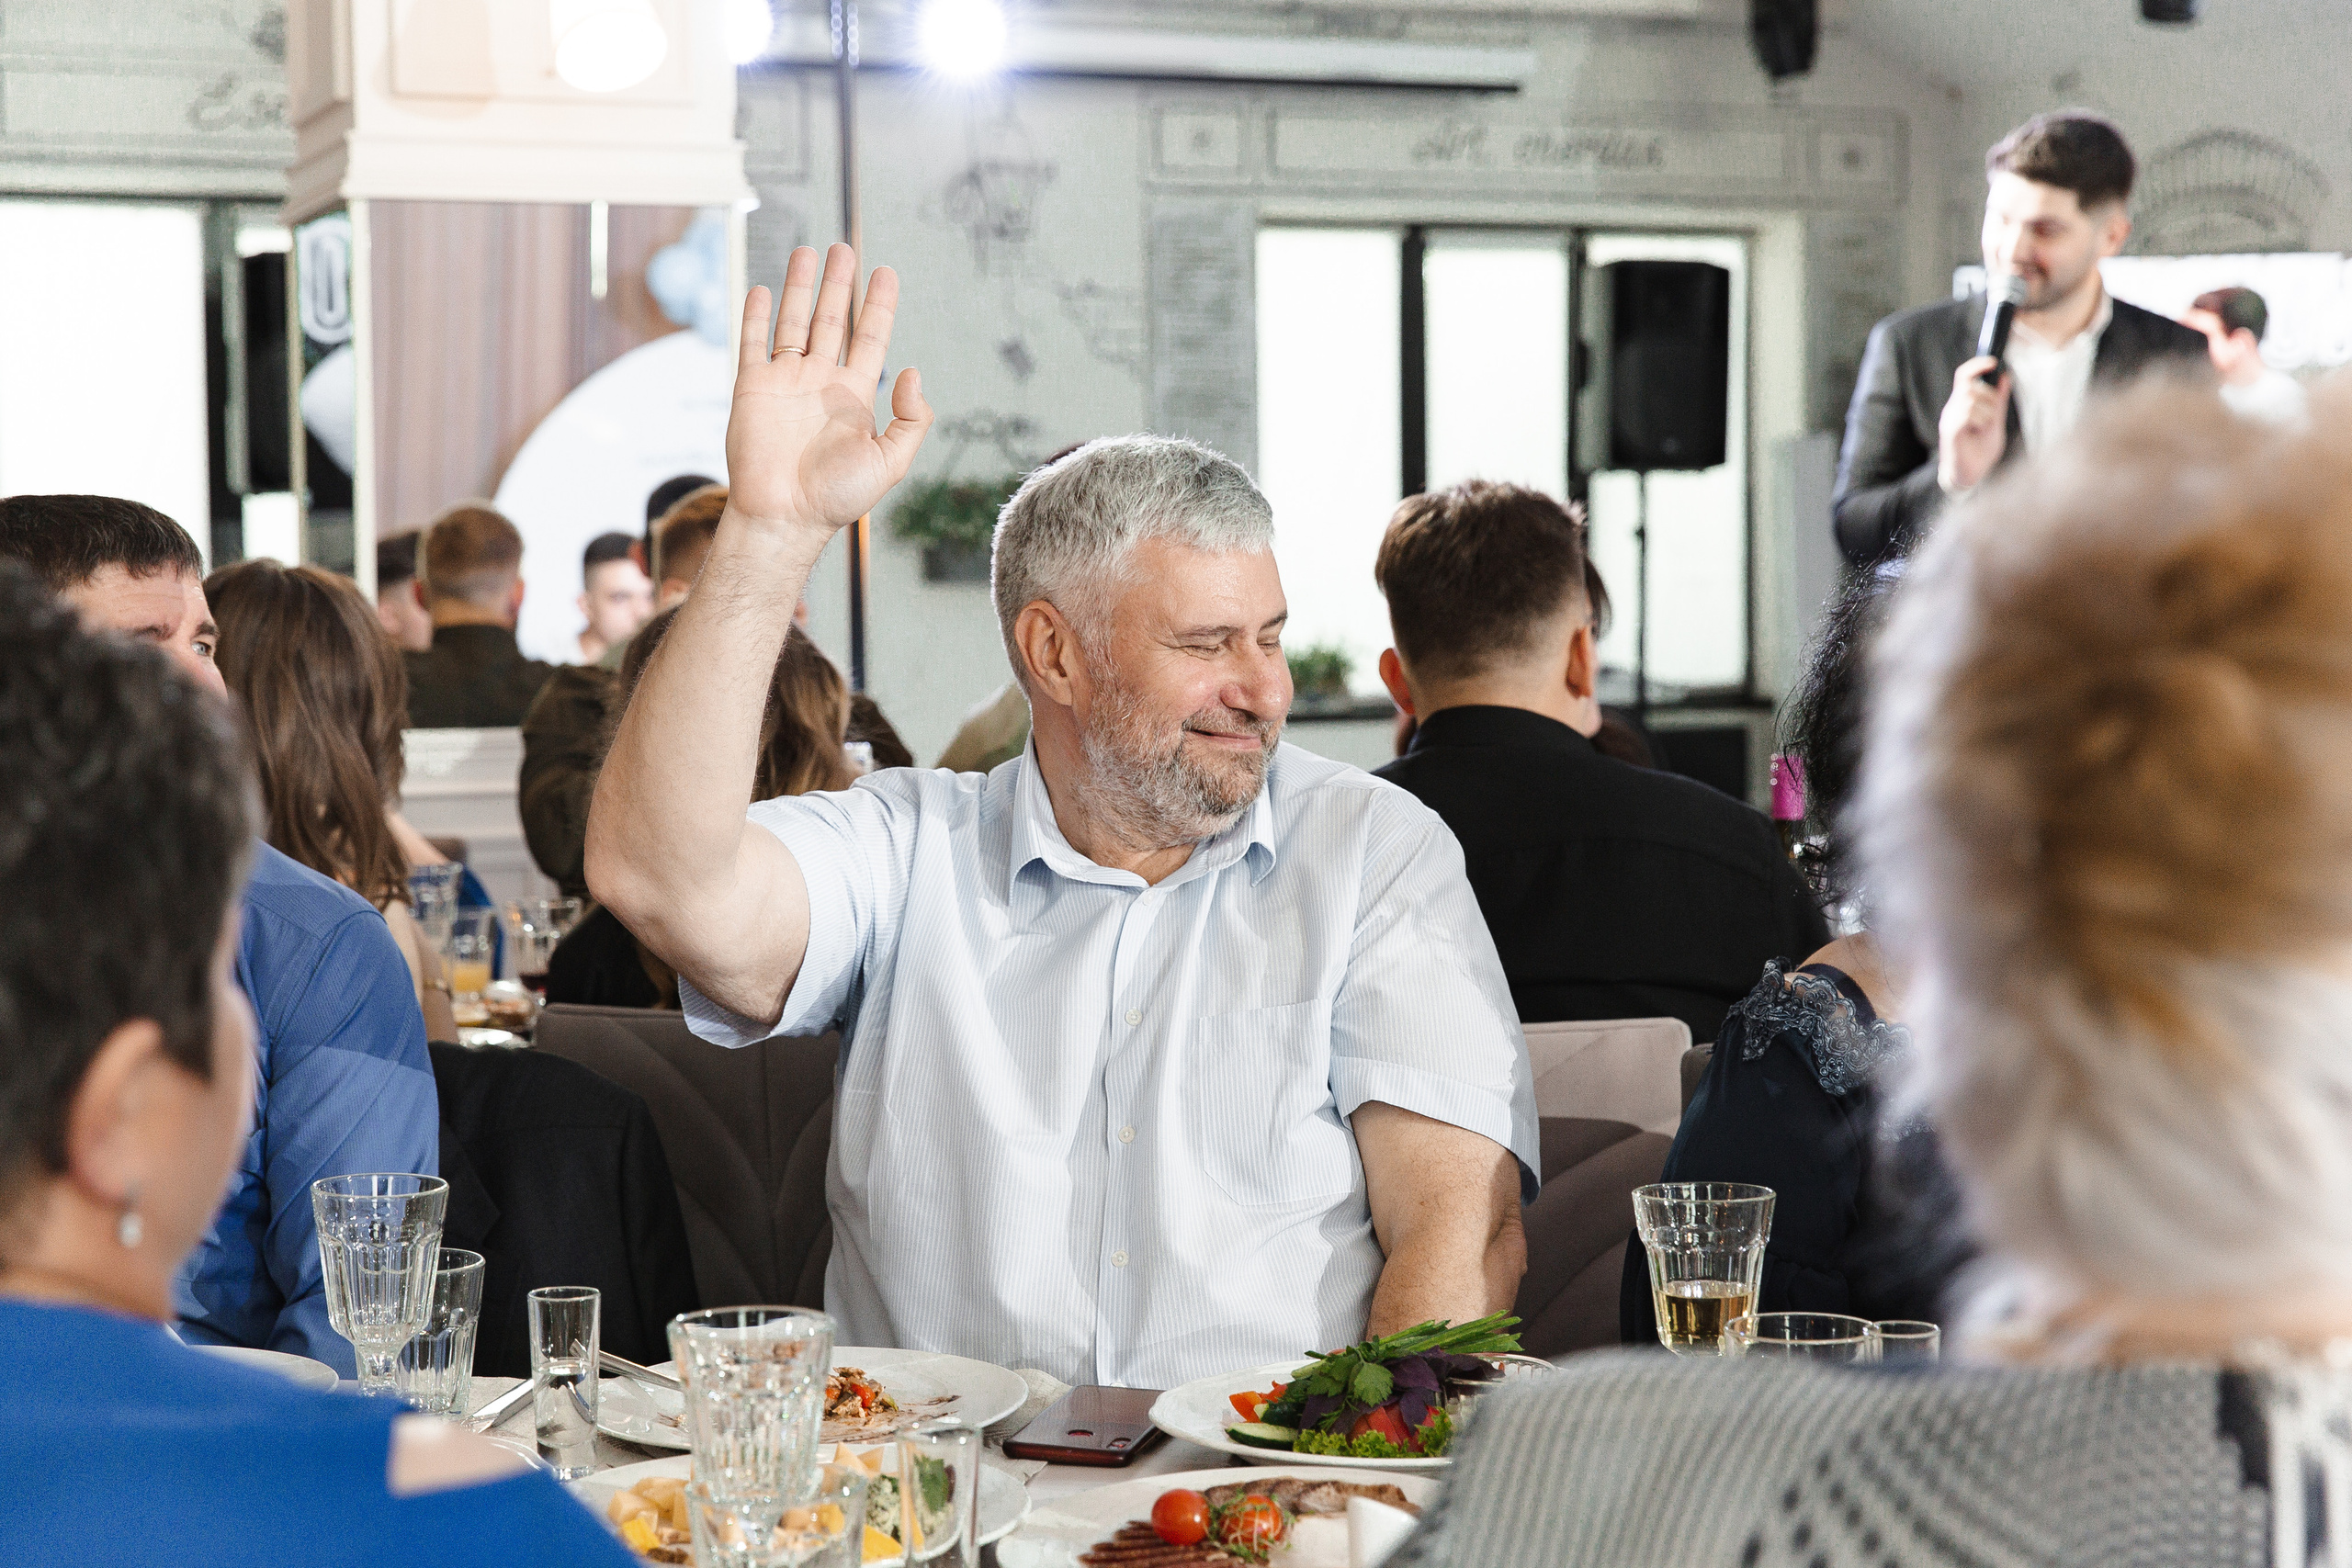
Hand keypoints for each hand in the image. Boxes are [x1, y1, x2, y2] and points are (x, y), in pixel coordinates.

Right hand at [725, 244, 932, 537]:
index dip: (878, 305)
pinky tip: (765, 289)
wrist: (785, 515)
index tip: (886, 272)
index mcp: (854, 396)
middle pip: (831, 320)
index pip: (870, 338)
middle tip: (844, 248)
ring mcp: (785, 382)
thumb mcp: (891, 461)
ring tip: (808, 251)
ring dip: (800, 287)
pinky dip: (757, 315)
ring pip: (794, 321)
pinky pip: (754, 342)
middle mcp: (820, 383)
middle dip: (838, 284)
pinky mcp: (752, 387)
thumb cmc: (838, 496)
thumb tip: (912, 371)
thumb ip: (910, 419)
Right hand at [1937, 356, 2009, 492]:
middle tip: (1992, 416)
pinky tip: (1978, 431)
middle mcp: (1952, 408)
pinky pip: (1967, 414)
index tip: (1993, 362)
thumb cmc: (1981, 450)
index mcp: (1962, 403)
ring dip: (1986, 411)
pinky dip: (1979, 420)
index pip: (1964, 375)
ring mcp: (1949, 419)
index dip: (1977, 365)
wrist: (1970, 475)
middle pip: (1971, 386)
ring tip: (1985, 428)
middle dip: (1989, 397)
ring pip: (1972, 399)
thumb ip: (1999, 401)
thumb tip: (2005, 376)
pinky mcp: (1950, 431)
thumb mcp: (1996, 421)